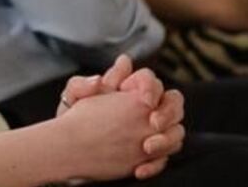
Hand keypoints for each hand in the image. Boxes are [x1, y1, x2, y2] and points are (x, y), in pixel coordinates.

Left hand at [56, 56, 185, 179]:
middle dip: (169, 112)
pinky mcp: (151, 154)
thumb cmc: (73, 117)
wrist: (70, 148)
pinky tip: (139, 170)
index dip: (151, 86)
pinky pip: (164, 159)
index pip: (151, 80)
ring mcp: (153, 132)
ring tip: (146, 148)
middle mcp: (147, 108)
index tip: (144, 100)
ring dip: (167, 140)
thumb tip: (99, 78)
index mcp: (130, 88)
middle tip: (153, 123)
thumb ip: (82, 85)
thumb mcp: (73, 99)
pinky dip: (155, 165)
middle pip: (174, 102)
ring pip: (176, 131)